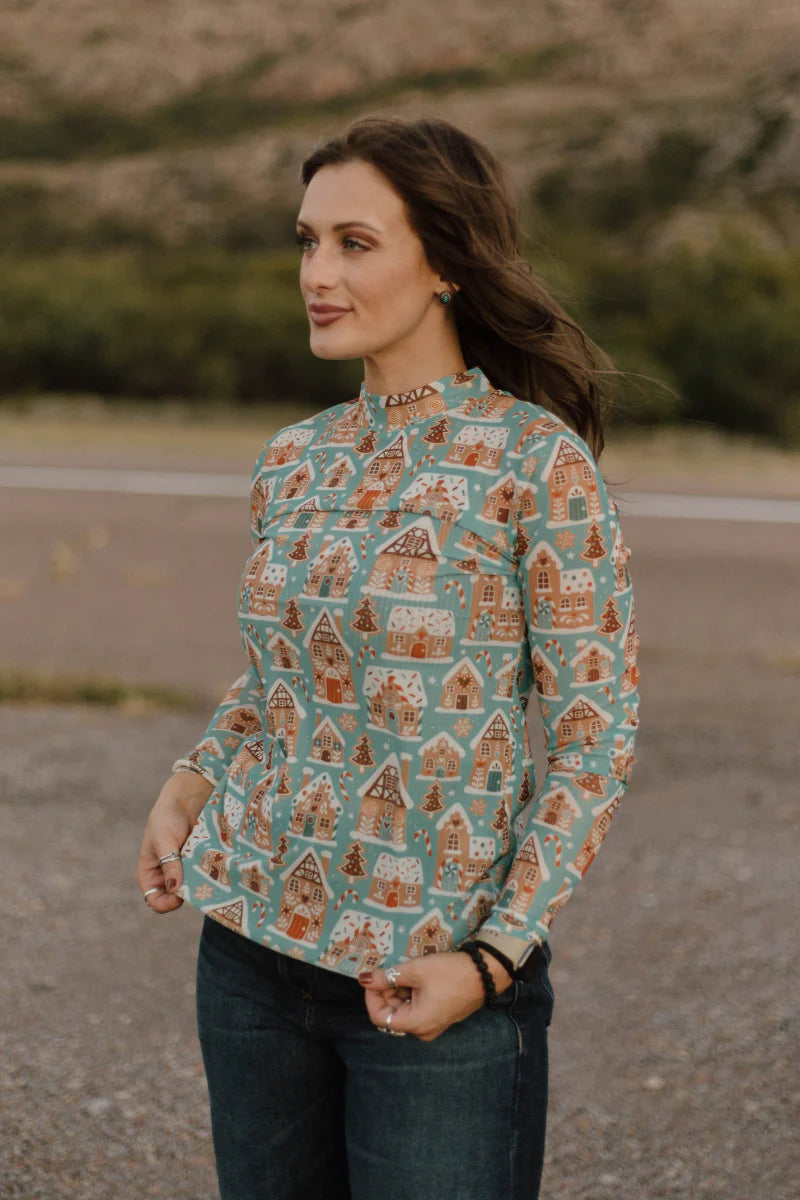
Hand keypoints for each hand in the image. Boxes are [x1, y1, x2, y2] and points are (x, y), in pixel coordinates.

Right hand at [136, 770, 212, 912]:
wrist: (189, 796)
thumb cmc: (168, 816)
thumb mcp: (165, 840)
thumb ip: (169, 864)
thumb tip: (175, 890)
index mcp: (150, 873)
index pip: (155, 900)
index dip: (166, 903)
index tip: (180, 897)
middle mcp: (167, 876)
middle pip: (177, 898)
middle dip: (188, 894)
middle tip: (200, 885)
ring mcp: (185, 870)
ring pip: (194, 888)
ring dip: (202, 885)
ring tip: (211, 875)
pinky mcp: (201, 863)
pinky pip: (206, 876)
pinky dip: (211, 875)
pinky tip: (219, 868)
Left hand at [359, 950, 512, 1041]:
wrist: (485, 972)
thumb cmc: (450, 973)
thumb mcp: (416, 970)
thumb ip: (388, 976)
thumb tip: (363, 979)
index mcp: (416, 1024)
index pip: (379, 1017)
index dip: (371, 996)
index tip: (372, 977)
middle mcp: (423, 1030)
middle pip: (391, 1014)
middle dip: (385, 992)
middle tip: (388, 970)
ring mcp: (433, 1024)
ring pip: (404, 1010)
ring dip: (398, 991)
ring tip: (402, 970)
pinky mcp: (440, 1016)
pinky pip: (417, 1008)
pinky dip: (411, 993)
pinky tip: (414, 976)